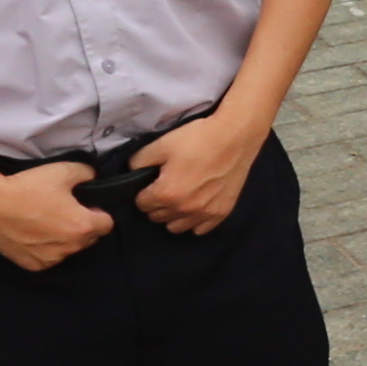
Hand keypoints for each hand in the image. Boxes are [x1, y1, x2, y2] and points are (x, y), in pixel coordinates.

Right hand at [0, 159, 119, 275]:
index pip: (107, 224)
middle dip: (82, 226)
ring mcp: (51, 259)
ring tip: (45, 221)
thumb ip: (86, 174)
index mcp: (83, 226)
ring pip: (68, 249)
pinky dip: (45, 248)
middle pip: (89, 238)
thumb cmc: (28, 188)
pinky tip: (33, 233)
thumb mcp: (63, 170)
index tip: (86, 205)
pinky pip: (48, 257)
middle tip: (63, 210)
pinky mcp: (33, 265)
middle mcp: (71, 247)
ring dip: (64, 238)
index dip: (98, 212)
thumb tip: (92, 179)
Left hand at [129, 101, 268, 232]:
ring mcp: (204, 214)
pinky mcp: (221, 213)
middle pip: (157, 217)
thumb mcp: (161, 144)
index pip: (142, 204)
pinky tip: (196, 206)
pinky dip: (194, 221)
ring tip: (179, 199)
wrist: (234, 136)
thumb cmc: (197, 138)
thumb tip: (131, 172)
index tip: (150, 183)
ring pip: (177, 227)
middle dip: (156, 204)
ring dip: (173, 216)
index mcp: (166, 194)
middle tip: (164, 186)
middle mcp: (184, 209)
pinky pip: (200, 229)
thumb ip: (139, 161)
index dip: (143, 192)